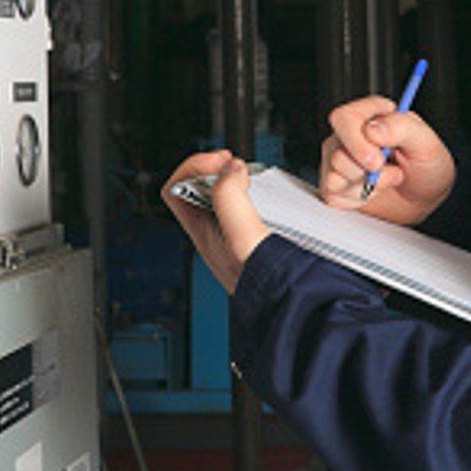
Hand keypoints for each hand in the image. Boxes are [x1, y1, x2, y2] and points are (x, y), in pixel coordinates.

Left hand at [160, 150, 271, 293]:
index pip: (176, 190)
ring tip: (256, 179)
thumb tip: (231, 169)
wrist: (294, 308)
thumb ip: (231, 196)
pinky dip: (258, 197)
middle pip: (202, 189)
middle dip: (219, 170)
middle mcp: (215, 235)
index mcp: (202, 233)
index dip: (193, 167)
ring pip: (226, 199)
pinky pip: (250, 211)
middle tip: (239, 165)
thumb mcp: (242, 234)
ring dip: (239, 183)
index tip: (221, 162)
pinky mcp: (258, 240)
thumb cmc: (264, 285)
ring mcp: (236, 238)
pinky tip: (274, 199)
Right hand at [318, 95, 454, 224]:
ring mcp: (340, 159)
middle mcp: (351, 135)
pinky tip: (373, 192)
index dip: (357, 140)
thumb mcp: (427, 144)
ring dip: (367, 186)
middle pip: (335, 150)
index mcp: (372, 115)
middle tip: (385, 172)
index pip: (344, 118)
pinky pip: (334, 195)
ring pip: (334, 176)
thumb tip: (372, 130)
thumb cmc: (427, 167)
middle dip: (362, 169)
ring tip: (388, 180)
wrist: (423, 198)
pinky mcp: (335, 184)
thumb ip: (402, 128)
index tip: (379, 158)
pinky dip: (358, 199)